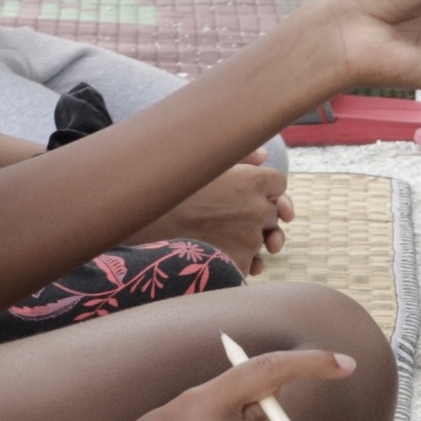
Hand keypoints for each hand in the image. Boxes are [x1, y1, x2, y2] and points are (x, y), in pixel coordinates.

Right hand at [146, 153, 292, 275]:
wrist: (142, 228)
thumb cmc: (170, 190)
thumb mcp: (206, 165)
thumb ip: (240, 157)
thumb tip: (265, 155)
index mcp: (253, 181)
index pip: (279, 183)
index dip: (267, 188)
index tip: (254, 193)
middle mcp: (258, 209)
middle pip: (273, 213)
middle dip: (261, 215)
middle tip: (238, 218)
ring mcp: (251, 239)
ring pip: (263, 240)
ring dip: (253, 240)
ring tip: (235, 241)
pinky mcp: (240, 264)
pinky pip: (249, 263)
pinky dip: (241, 262)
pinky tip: (226, 257)